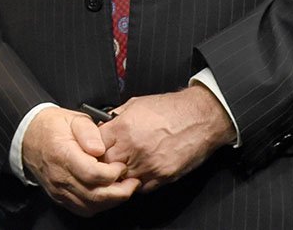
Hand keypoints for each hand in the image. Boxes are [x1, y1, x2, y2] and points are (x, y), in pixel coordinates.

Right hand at [22, 106, 140, 215]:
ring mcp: (59, 190)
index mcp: (63, 155)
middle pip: (94, 196)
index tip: (122, 165)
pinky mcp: (60, 197)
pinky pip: (82, 209)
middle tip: (133, 182)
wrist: (29, 135)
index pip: (93, 174)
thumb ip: (89, 131)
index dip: (113, 173)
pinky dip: (99, 206)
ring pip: (90, 206)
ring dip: (111, 201)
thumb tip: (100, 148)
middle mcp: (60, 176)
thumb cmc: (53, 126)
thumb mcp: (74, 118)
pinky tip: (108, 196)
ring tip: (124, 189)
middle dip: (120, 192)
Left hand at [98, 85, 235, 192]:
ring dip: (120, 174)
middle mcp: (134, 148)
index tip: (95, 148)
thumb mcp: (136, 104)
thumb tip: (102, 125)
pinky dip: (137, 181)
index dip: (93, 148)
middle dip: (104, 162)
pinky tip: (139, 170)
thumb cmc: (170, 108)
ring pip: (122, 179)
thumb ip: (117, 116)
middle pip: (105, 165)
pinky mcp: (163, 176)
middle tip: (107, 158)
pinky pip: (141, 187)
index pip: (95, 146)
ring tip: (125, 164)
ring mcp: (148, 164)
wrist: (200, 118)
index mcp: (124, 128)